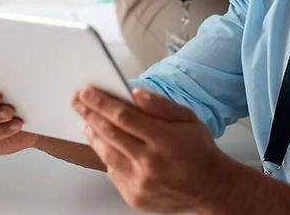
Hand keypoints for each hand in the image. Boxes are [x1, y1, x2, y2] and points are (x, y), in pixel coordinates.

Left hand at [72, 87, 232, 212]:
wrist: (212, 188)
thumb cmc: (200, 151)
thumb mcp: (189, 118)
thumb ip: (161, 105)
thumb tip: (135, 93)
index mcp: (164, 140)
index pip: (124, 116)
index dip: (101, 102)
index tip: (87, 92)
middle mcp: (150, 163)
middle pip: (110, 134)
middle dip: (90, 114)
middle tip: (77, 102)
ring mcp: (141, 183)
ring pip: (107, 155)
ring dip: (93, 136)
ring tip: (86, 122)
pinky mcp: (135, 197)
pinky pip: (113, 173)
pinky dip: (106, 157)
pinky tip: (105, 145)